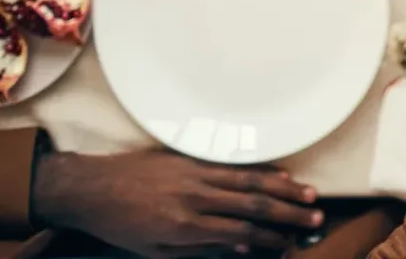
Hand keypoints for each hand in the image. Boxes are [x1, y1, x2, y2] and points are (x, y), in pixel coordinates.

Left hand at [31, 150, 320, 257]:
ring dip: (284, 188)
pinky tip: (280, 175)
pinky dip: (260, 170)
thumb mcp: (153, 252)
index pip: (240, 233)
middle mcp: (196, 197)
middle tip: (315, 218)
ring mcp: (196, 173)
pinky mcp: (192, 157)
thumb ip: (198, 251)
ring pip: (250, 180)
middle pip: (253, 205)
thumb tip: (241, 250)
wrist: (90, 188)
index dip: (270, 239)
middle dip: (288, 213)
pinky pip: (233, 164)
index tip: (291, 243)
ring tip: (309, 195)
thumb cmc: (120, 225)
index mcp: (185, 226)